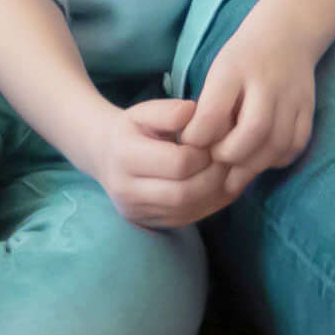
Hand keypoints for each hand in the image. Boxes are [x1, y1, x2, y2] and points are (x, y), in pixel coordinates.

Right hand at [89, 99, 250, 231]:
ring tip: (225, 170)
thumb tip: (194, 113)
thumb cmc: (133, 130)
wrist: (107, 156)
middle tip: (227, 158)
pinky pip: (188, 218)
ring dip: (215, 192)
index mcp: (125, 156)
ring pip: (187, 210)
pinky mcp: (150, 223)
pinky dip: (210, 203)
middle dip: (213, 176)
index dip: (203, 153)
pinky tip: (219, 185)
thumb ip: (170, 111)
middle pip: (183, 193)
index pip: (178, 163)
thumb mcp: (145, 111)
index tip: (213, 140)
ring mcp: (138, 211)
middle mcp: (126, 190)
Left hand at [183, 11, 321, 183]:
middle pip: (254, 130)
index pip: (214, 112)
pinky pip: (296, 144)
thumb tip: (197, 149)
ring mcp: (293, 96)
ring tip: (235, 173)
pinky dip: (277, 159)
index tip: (190, 141)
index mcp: (235, 69)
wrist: (287, 34)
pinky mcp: (309, 108)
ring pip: (278, 143)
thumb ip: (208, 107)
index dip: (198, 136)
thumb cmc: (243, 58)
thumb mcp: (217, 72)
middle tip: (216, 159)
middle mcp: (268, 82)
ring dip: (253, 165)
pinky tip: (261, 160)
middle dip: (230, 154)